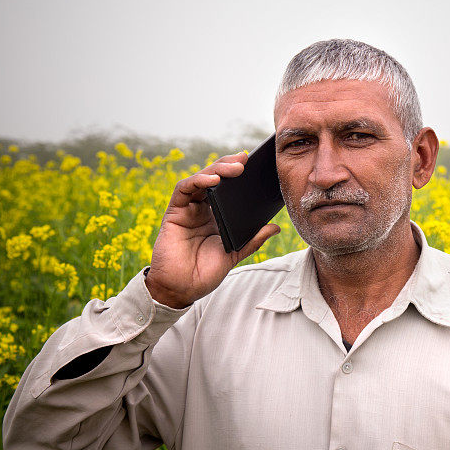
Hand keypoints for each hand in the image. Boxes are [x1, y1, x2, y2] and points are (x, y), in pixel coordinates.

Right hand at [145, 152, 279, 307]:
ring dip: (217, 170)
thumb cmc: (204, 274)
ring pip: (200, 179)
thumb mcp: (234, 255)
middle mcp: (202, 209)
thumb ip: (252, 240)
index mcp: (217, 216)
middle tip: (245, 160)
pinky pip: (184, 189)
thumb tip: (275, 228)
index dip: (238, 176)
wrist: (181, 290)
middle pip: (215, 178)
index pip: (228, 189)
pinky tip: (213, 180)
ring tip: (235, 168)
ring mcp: (188, 209)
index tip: (256, 165)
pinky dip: (198, 181)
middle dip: (229, 166)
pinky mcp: (174, 212)